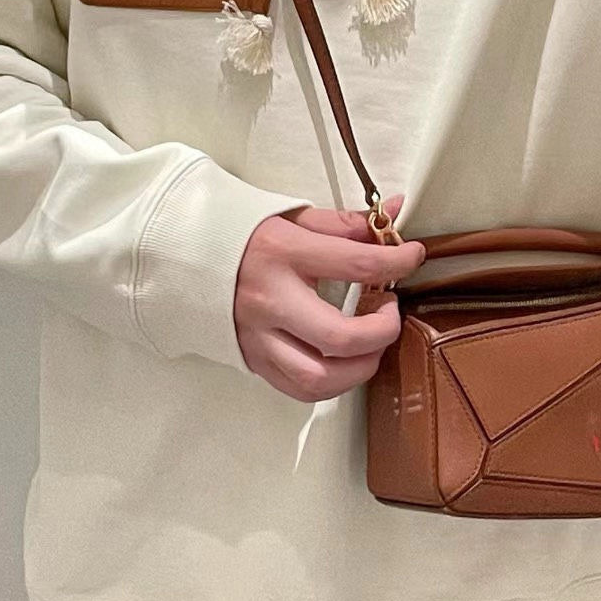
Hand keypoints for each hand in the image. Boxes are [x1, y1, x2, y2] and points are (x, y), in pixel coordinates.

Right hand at [235, 193, 427, 401]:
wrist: (188, 256)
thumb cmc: (246, 236)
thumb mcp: (296, 218)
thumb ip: (348, 224)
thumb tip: (395, 211)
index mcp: (283, 253)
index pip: (357, 265)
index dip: (398, 262)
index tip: (413, 257)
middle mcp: (271, 300)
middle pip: (340, 335)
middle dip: (383, 331)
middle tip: (390, 311)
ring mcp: (259, 336)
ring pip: (320, 376)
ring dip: (361, 367)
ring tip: (371, 343)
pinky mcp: (253, 359)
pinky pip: (300, 389)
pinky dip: (333, 383)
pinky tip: (343, 362)